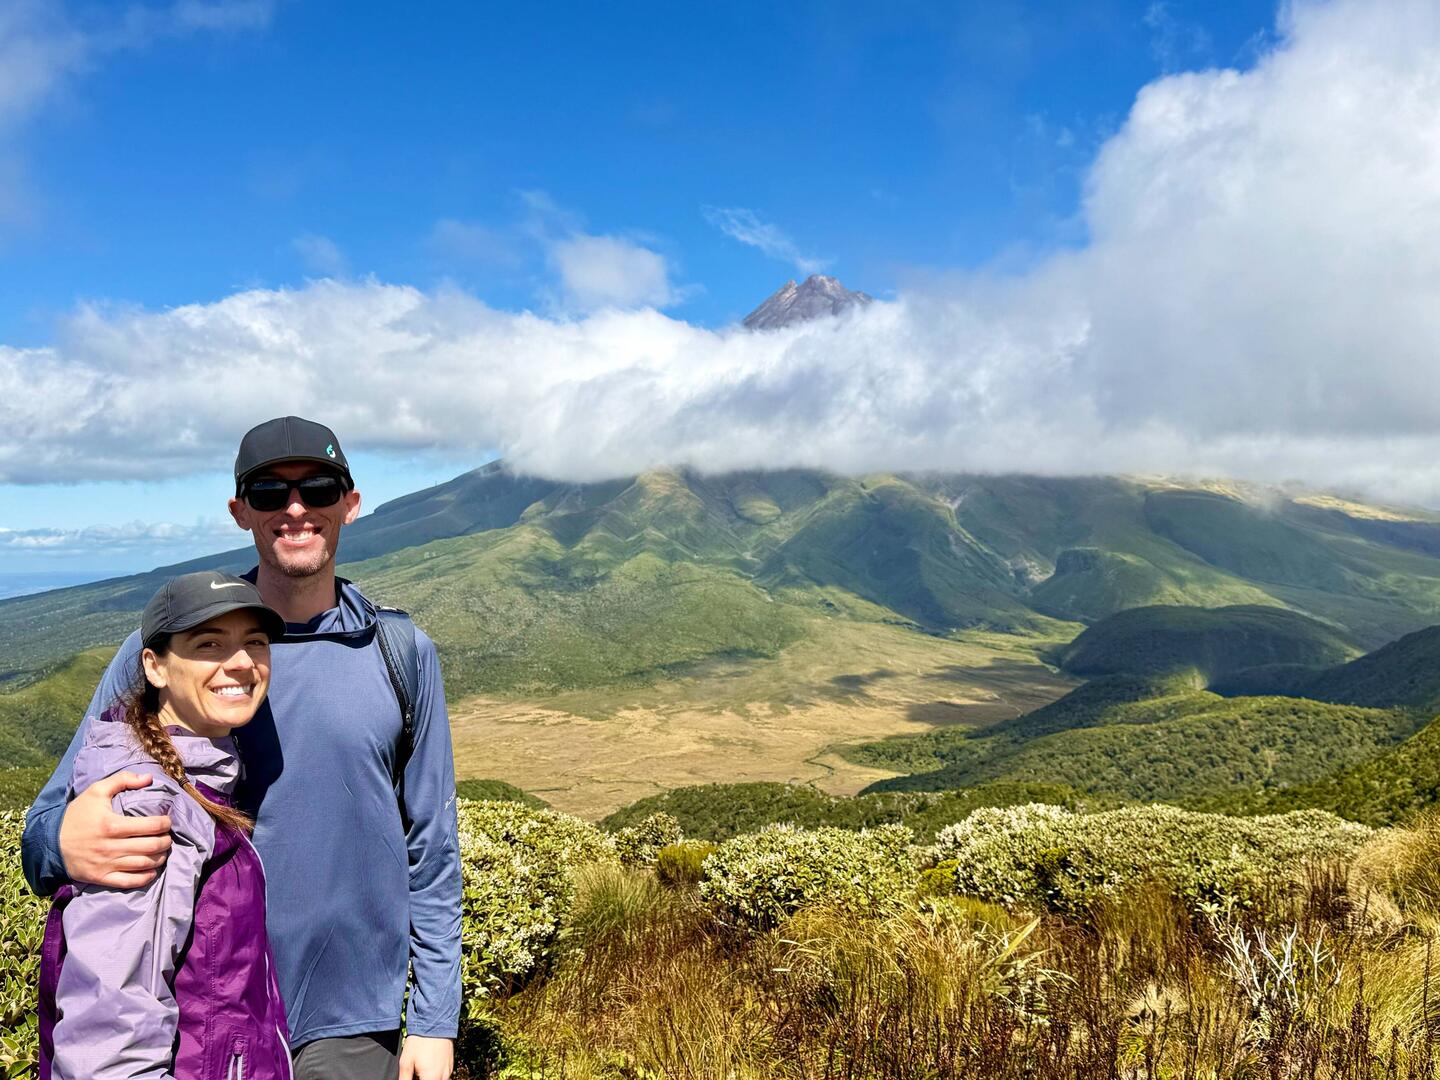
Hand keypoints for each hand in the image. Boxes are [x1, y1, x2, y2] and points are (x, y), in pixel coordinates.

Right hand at [59, 772, 172, 887]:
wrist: (49, 841)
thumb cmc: (76, 815)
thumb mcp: (96, 791)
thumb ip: (123, 780)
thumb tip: (149, 778)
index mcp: (112, 825)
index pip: (151, 826)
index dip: (165, 823)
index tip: (167, 821)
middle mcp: (111, 846)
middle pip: (151, 846)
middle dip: (166, 841)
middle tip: (168, 836)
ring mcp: (106, 864)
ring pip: (144, 864)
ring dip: (159, 858)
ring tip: (162, 851)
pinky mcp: (100, 877)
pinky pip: (128, 882)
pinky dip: (145, 878)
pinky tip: (152, 871)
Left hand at [398, 1034, 452, 1079]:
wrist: (434, 1022)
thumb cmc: (419, 1042)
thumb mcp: (405, 1062)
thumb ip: (404, 1079)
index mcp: (431, 1078)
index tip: (411, 1076)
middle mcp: (443, 1077)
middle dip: (421, 1079)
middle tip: (414, 1072)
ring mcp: (449, 1071)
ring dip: (428, 1077)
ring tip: (420, 1066)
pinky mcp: (451, 1064)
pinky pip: (442, 1075)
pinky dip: (435, 1073)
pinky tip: (428, 1063)